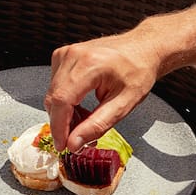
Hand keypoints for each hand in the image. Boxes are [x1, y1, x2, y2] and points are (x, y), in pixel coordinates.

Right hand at [44, 33, 158, 150]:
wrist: (142, 49)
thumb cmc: (138, 71)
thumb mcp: (124, 104)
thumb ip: (97, 125)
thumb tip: (73, 143)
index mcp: (89, 64)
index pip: (61, 100)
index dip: (59, 127)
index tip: (63, 146)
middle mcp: (73, 55)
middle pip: (54, 99)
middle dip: (63, 124)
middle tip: (81, 138)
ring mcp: (65, 54)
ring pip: (53, 94)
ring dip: (65, 113)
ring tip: (87, 119)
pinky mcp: (62, 56)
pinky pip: (55, 86)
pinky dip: (65, 101)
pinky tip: (81, 106)